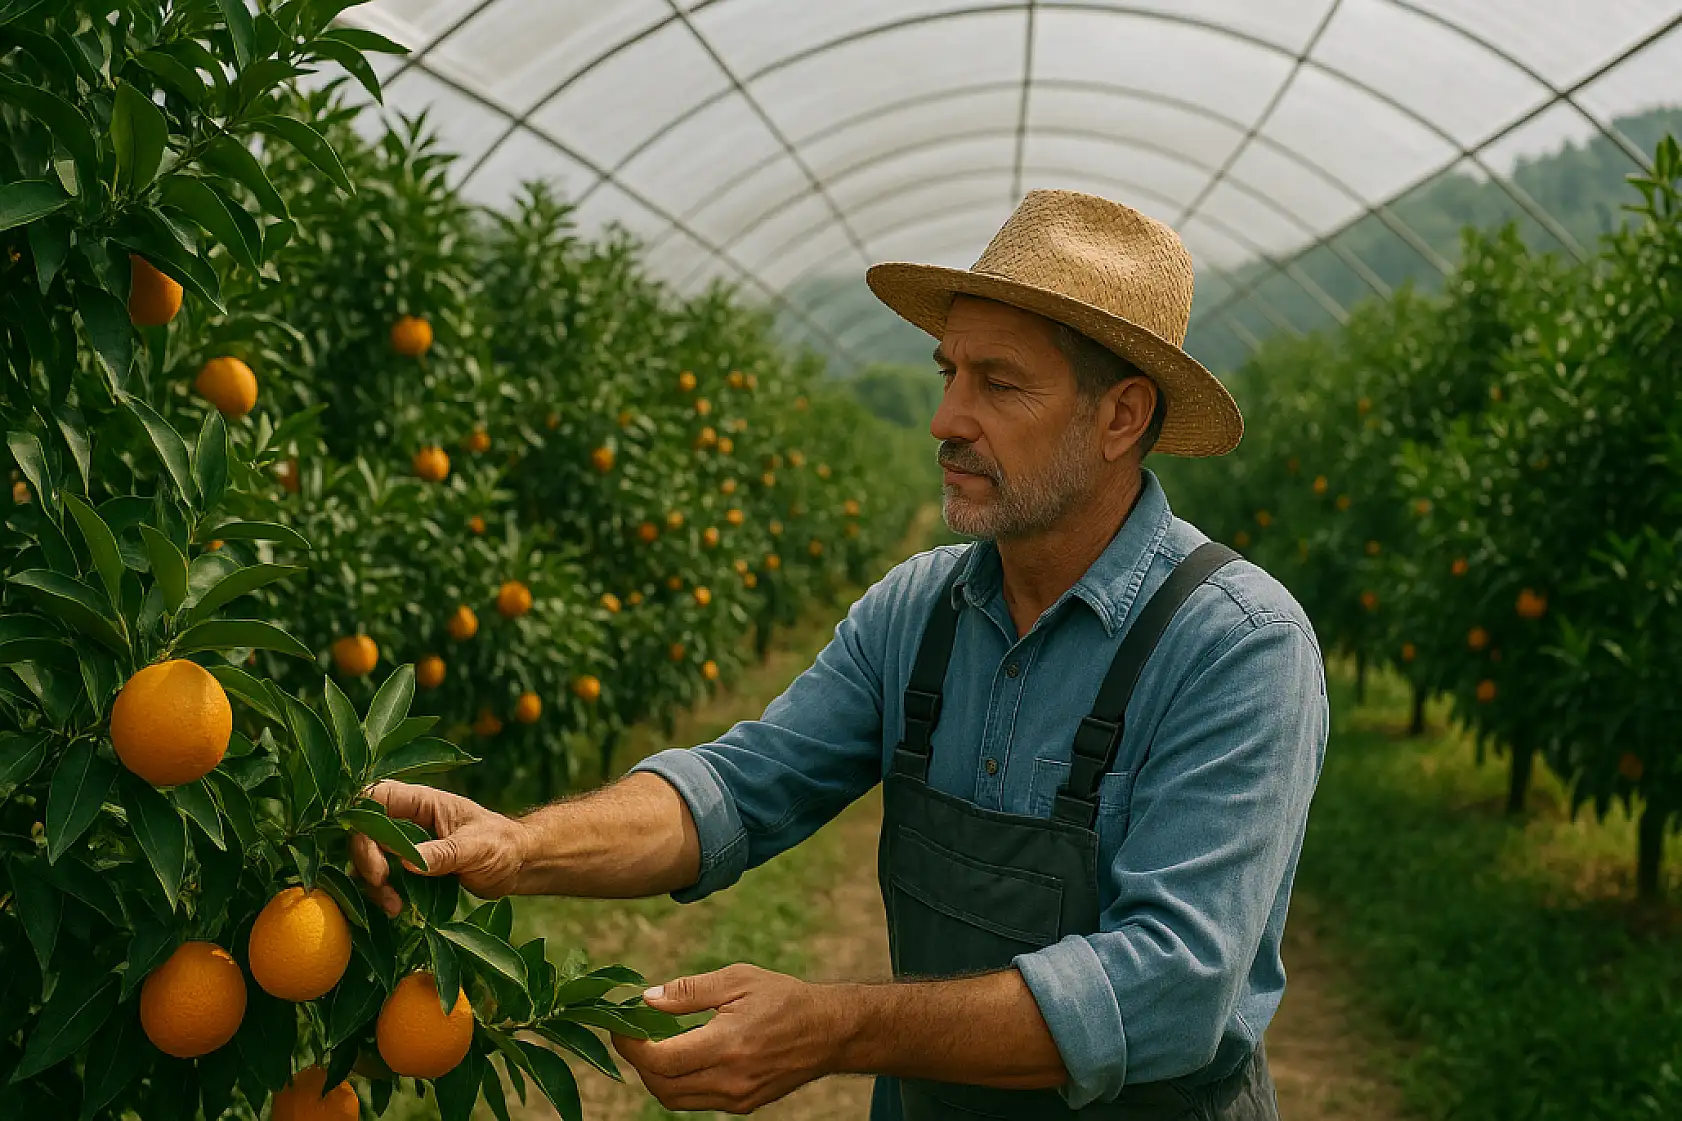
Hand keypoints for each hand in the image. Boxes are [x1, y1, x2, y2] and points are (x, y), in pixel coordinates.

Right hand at [349, 780, 527, 915]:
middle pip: (363, 829)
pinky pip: (379, 876)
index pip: (375, 797)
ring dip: (372, 882)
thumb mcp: (476, 848)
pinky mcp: (406, 866)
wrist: (516, 864)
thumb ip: (443, 853)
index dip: (362, 821)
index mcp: (422, 802)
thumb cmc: (501, 845)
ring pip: (367, 856)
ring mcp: (404, 843)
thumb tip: (406, 862)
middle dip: (365, 858)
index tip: (373, 855)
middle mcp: (406, 819)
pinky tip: (396, 909)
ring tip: (394, 906)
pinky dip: (380, 893)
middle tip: (382, 884)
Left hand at [613, 964, 843, 1113]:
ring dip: (657, 1076)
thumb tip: (648, 999)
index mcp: (728, 1045)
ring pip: (676, 1100)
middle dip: (639, 1063)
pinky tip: (684, 1057)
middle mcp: (730, 1079)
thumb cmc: (784, 998)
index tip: (621, 1027)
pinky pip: (697, 1101)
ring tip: (656, 1046)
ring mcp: (737, 1097)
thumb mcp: (738, 979)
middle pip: (662, 1087)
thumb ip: (689, 991)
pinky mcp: (743, 1105)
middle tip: (634, 1036)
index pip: (662, 1060)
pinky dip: (680, 1083)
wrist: (828, 1031)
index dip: (632, 1046)